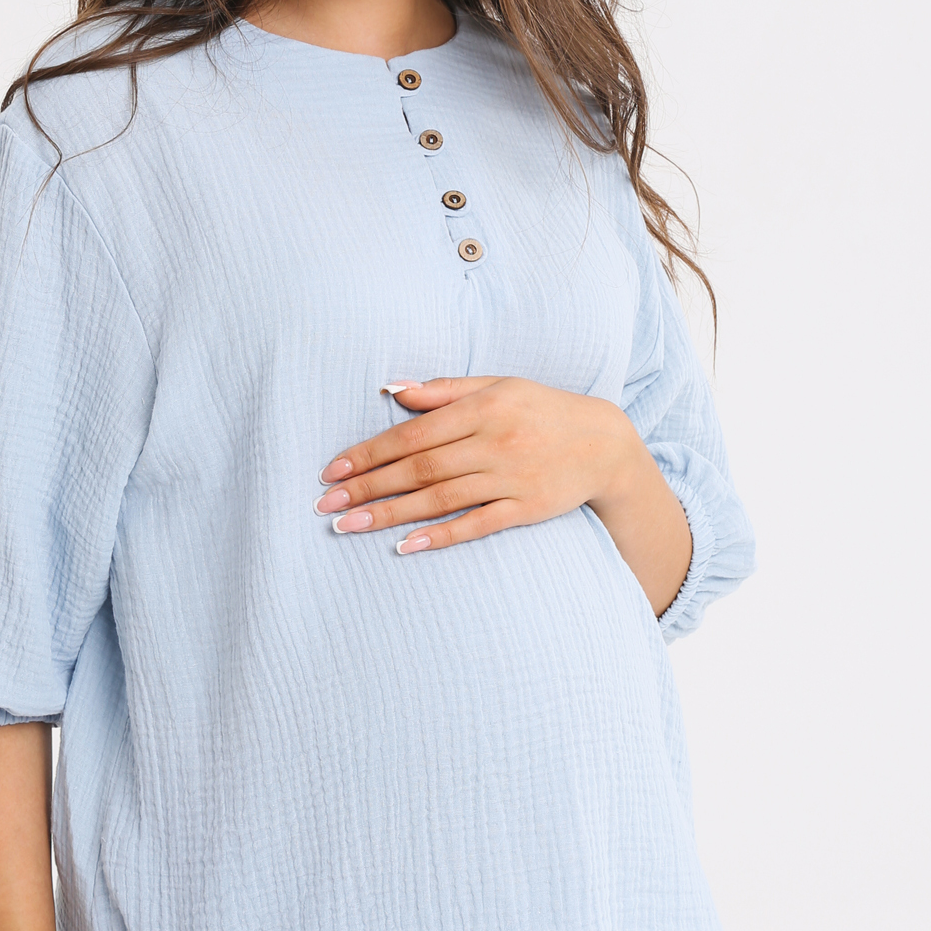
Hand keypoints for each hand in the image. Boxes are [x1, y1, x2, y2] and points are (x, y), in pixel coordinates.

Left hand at [315, 376, 640, 549]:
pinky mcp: (526, 510)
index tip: (334, 471)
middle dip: (369, 487)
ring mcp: (510, 479)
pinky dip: (440, 535)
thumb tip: (392, 390)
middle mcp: (495, 443)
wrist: (603, 443)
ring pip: (440, 499)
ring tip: (349, 526)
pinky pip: (476, 525)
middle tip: (327, 504)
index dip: (370, 453)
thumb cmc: (541, 409)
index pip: (414, 434)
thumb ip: (445, 390)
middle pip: (420, 469)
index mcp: (483, 408)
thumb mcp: (498, 385)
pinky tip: (405, 545)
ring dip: (390, 514)